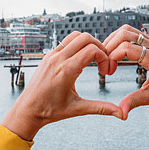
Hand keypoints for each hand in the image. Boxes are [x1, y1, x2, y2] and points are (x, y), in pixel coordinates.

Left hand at [1, 32, 122, 140]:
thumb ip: (100, 108)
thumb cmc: (50, 111)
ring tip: (93, 58)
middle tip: (103, 61)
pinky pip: (65, 42)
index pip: (92, 50)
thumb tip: (120, 113)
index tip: (105, 71)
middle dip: (99, 46)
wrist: (28, 110)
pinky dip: (77, 45)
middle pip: (85, 37)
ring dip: (87, 43)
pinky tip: (80, 60)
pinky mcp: (48, 56)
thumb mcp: (77, 109)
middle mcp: (57, 59)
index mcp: (66, 70)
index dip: (104, 57)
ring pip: (74, 36)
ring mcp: (51, 56)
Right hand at [103, 25, 148, 118]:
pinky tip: (115, 53)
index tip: (108, 71)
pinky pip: (132, 33)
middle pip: (125, 33)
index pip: (126, 47)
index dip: (112, 57)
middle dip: (110, 46)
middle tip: (104, 62)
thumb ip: (134, 102)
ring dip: (113, 40)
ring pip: (127, 30)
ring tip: (107, 56)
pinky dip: (119, 39)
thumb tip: (120, 113)